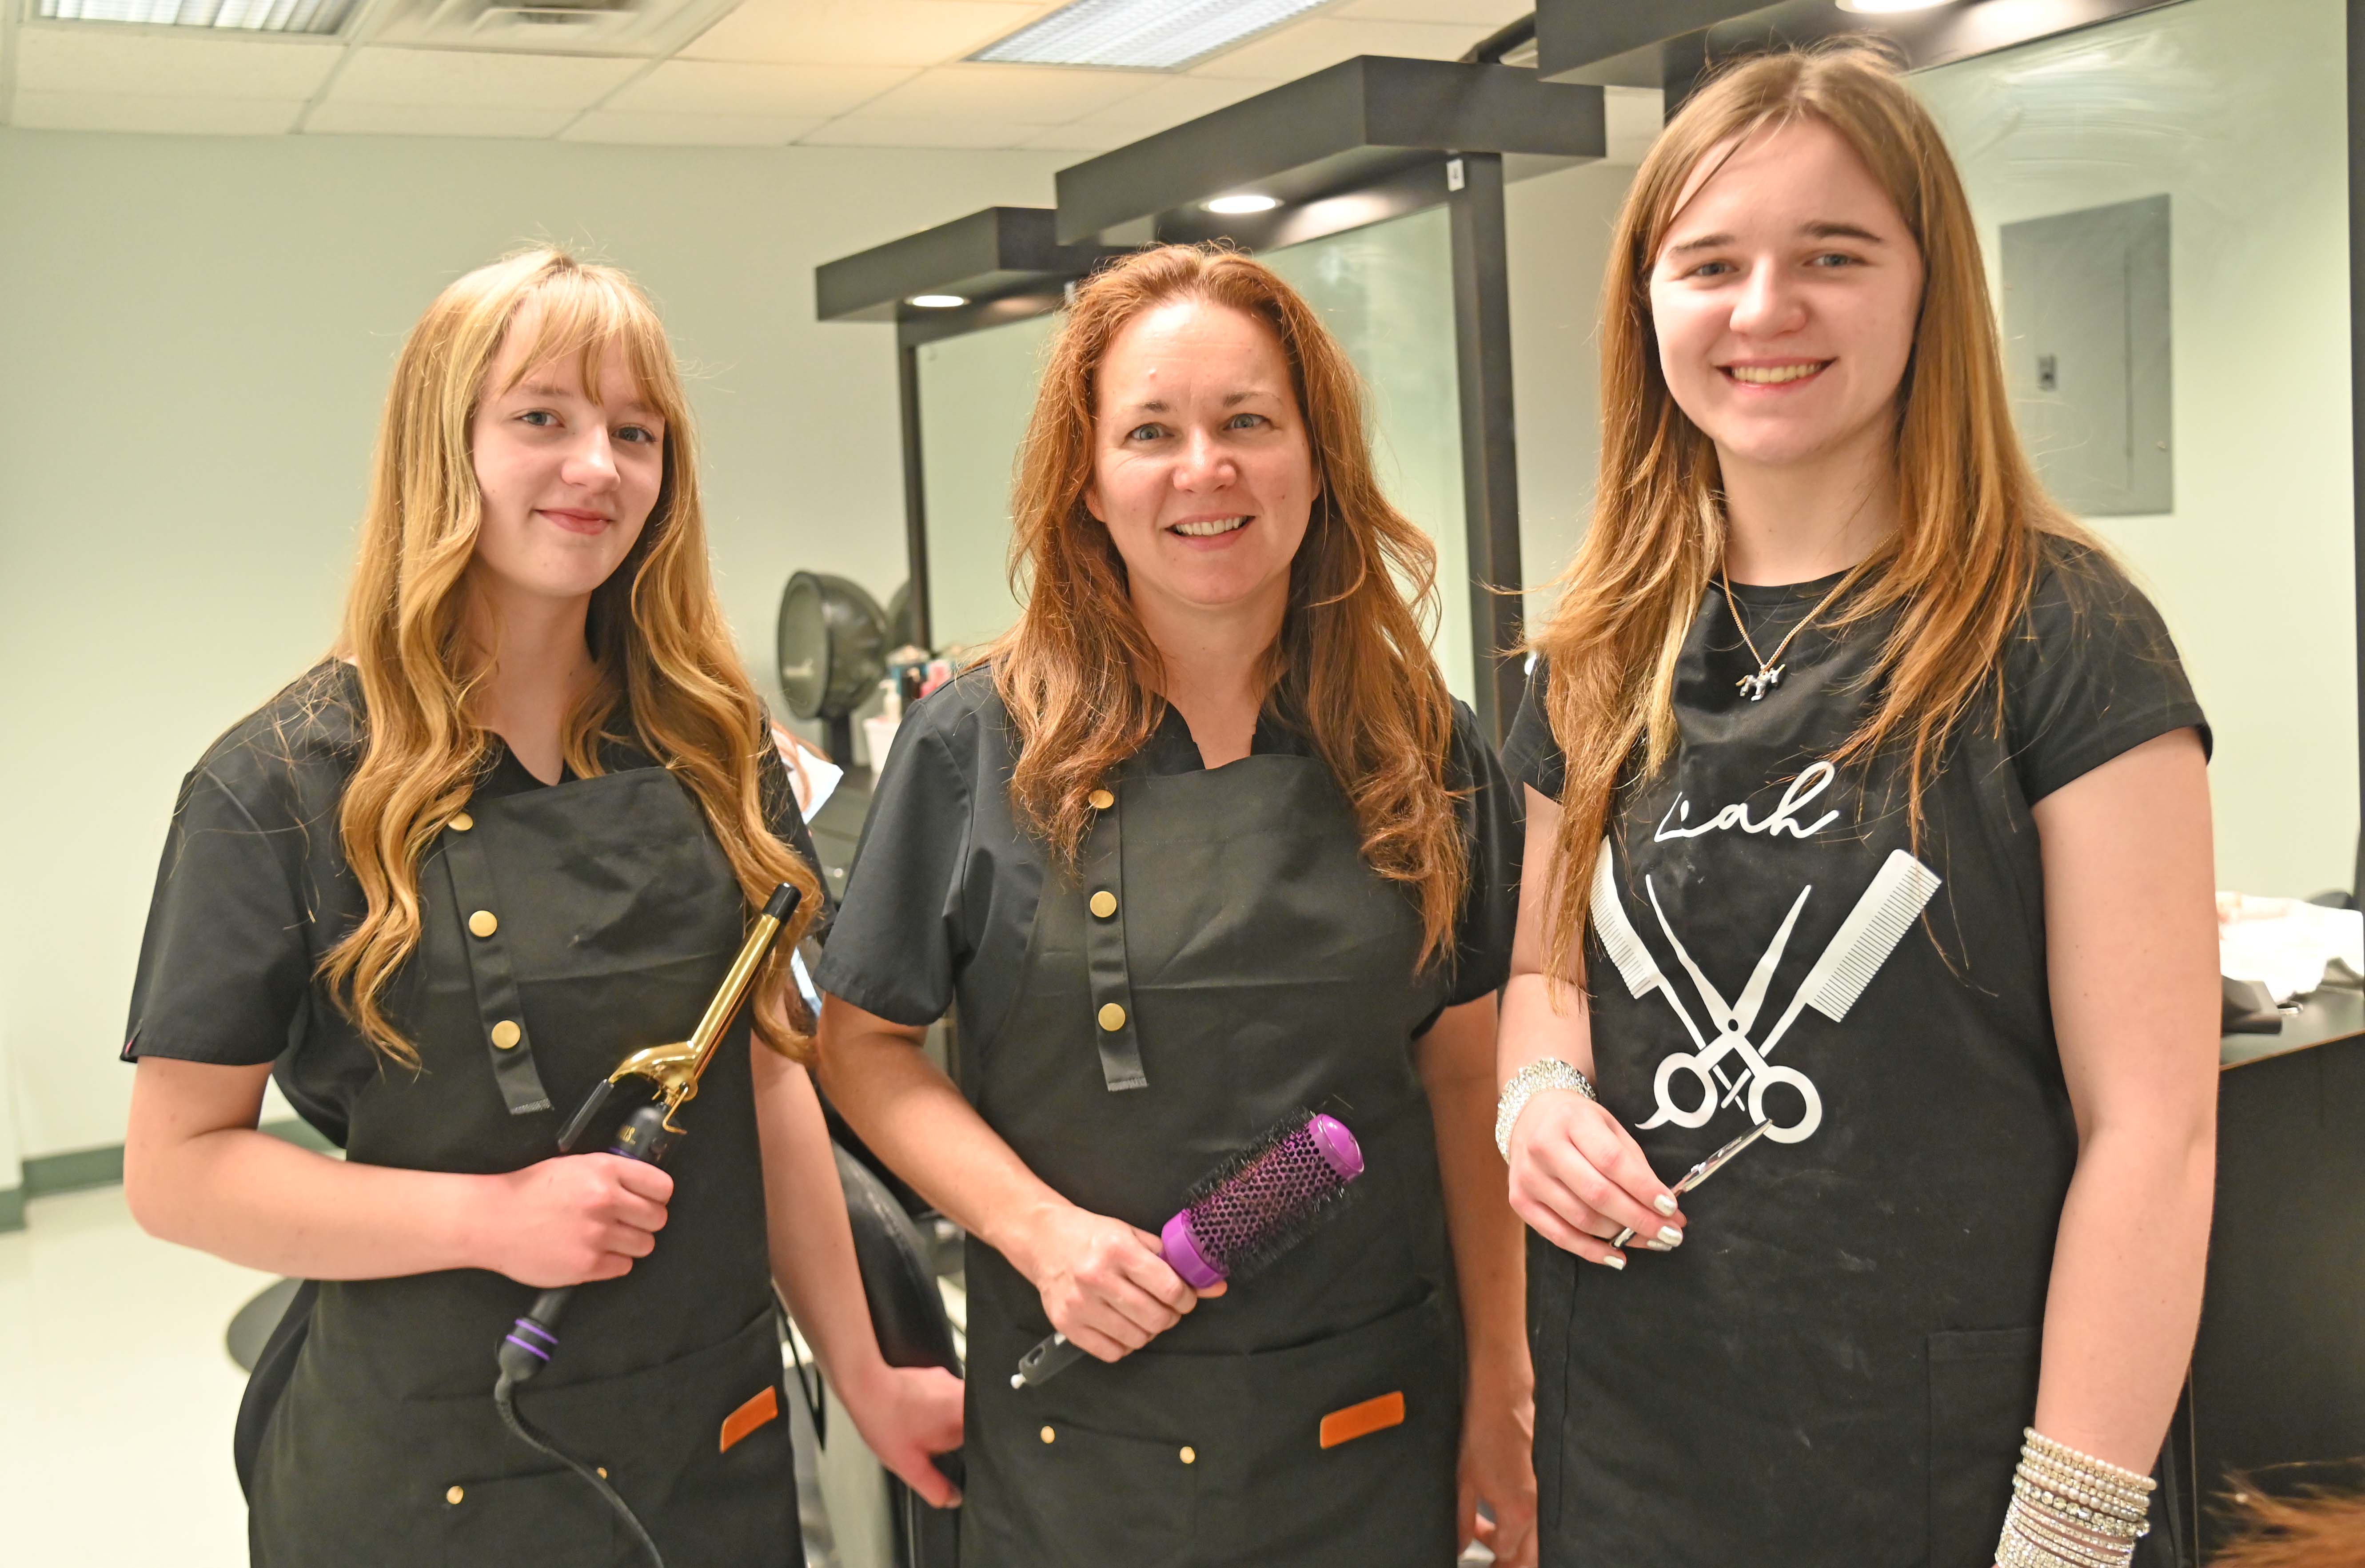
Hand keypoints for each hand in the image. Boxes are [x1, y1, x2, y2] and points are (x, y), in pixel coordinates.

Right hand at [477, 1154, 672, 1286]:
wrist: (492, 1220)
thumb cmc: (530, 1191)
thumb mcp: (574, 1166)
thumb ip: (611, 1174)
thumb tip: (644, 1185)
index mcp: (604, 1171)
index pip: (662, 1187)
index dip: (658, 1196)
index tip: (649, 1201)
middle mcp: (605, 1200)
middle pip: (658, 1218)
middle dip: (646, 1222)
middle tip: (627, 1223)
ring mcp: (597, 1234)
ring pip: (645, 1245)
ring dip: (631, 1244)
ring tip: (608, 1239)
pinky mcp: (587, 1264)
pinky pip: (624, 1267)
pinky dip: (613, 1263)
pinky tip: (594, 1253)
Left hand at [842, 1362, 966, 1507]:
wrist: (867, 1387)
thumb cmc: (886, 1422)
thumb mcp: (911, 1467)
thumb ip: (936, 1487)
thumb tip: (952, 1498)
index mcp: (963, 1417)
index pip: (985, 1440)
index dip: (971, 1454)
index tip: (954, 1457)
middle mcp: (963, 1394)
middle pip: (972, 1424)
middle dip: (954, 1438)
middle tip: (931, 1443)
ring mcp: (950, 1381)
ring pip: (958, 1409)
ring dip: (945, 1422)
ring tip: (920, 1427)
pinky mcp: (937, 1374)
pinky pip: (945, 1396)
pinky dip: (935, 1407)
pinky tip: (915, 1413)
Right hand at [1012, 1202, 1223, 1362]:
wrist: (1043, 1239)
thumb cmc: (1092, 1236)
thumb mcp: (1133, 1236)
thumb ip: (1172, 1261)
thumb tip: (1215, 1286)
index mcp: (1117, 1250)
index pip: (1169, 1288)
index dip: (1186, 1298)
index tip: (1185, 1297)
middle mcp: (1096, 1278)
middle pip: (1156, 1317)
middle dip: (1171, 1316)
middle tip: (1167, 1307)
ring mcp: (1079, 1305)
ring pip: (1137, 1338)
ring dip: (1149, 1331)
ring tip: (1143, 1314)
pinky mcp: (1066, 1325)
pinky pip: (1112, 1352)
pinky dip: (1125, 1344)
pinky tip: (1122, 1325)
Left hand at [1459, 1359, 1538, 1566]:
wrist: (1503, 1400)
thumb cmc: (1483, 1435)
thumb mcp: (1464, 1484)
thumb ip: (1463, 1522)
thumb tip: (1460, 1546)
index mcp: (1517, 1512)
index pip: (1506, 1553)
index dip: (1488, 1556)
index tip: (1475, 1552)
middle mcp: (1535, 1508)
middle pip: (1528, 1555)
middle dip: (1508, 1563)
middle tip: (1489, 1561)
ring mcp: (1542, 1494)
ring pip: (1533, 1539)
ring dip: (1513, 1545)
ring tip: (1487, 1540)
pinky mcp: (1541, 1482)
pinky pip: (1533, 1517)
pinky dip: (1516, 1525)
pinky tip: (1495, 1516)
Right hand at [1505, 1088, 1681, 1266]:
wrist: (1530, 1116)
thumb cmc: (1578, 1123)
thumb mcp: (1609, 1127)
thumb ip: (1634, 1164)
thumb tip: (1664, 1208)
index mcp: (1571, 1120)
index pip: (1612, 1160)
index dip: (1644, 1188)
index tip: (1671, 1208)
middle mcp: (1544, 1147)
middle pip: (1597, 1194)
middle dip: (1639, 1219)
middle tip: (1670, 1234)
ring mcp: (1528, 1176)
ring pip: (1581, 1219)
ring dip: (1621, 1236)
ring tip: (1650, 1242)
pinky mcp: (1519, 1200)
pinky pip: (1558, 1235)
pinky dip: (1591, 1251)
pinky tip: (1617, 1257)